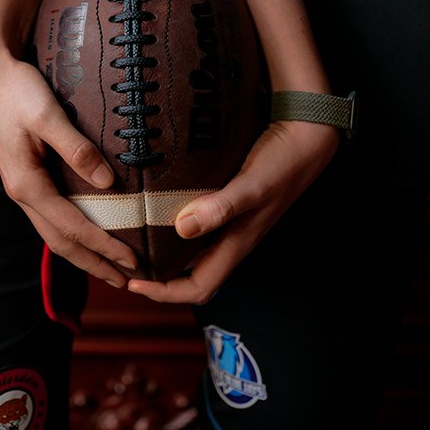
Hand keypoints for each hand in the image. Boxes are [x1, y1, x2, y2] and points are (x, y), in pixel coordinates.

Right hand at [0, 46, 137, 286]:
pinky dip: (72, 229)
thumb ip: (77, 150)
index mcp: (26, 184)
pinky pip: (52, 213)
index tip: (132, 261)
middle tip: (126, 282)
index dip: (103, 247)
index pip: (72, 228)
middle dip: (93, 263)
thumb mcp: (48, 116)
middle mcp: (22, 193)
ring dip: (83, 251)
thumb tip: (108, 184)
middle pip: (60, 241)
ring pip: (54, 231)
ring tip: (110, 266)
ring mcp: (22, 185)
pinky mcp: (26, 174)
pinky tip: (87, 229)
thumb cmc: (16, 90)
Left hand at [126, 119, 338, 304]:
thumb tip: (181, 228)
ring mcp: (230, 220)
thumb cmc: (281, 163)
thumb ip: (221, 208)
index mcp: (236, 244)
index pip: (198, 288)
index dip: (164, 293)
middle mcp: (231, 237)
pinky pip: (197, 221)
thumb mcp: (252, 186)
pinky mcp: (228, 200)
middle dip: (158, 277)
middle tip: (124, 262)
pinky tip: (157, 205)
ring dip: (164, 250)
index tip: (132, 283)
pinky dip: (174, 222)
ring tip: (133, 237)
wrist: (305, 136)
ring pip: (193, 249)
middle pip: (192, 274)